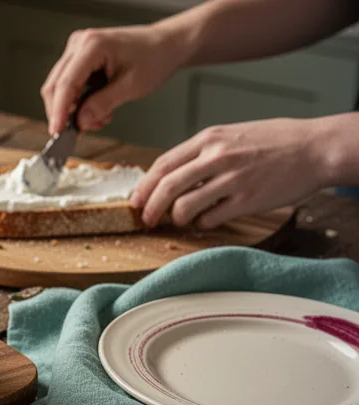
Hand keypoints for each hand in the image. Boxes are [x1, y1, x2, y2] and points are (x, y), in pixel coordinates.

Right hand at [41, 25, 184, 134]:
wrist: (166, 45)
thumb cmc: (155, 57)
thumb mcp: (131, 86)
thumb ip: (102, 104)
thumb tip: (80, 121)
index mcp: (92, 45)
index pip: (66, 83)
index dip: (59, 111)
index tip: (56, 132)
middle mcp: (79, 44)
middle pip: (56, 85)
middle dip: (65, 113)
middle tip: (80, 131)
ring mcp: (78, 50)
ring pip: (60, 88)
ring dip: (74, 110)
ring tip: (99, 119)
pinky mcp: (80, 59)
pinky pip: (70, 85)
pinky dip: (80, 103)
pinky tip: (97, 110)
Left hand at [131, 119, 323, 228]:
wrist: (316, 148)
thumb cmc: (276, 141)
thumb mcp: (232, 135)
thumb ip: (202, 152)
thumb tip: (173, 174)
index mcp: (209, 138)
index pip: (162, 164)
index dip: (144, 186)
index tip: (135, 200)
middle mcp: (216, 157)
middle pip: (166, 187)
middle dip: (150, 208)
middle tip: (146, 219)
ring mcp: (231, 179)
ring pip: (184, 206)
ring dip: (177, 218)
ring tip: (184, 219)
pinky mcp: (247, 200)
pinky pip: (210, 218)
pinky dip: (202, 223)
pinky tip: (207, 219)